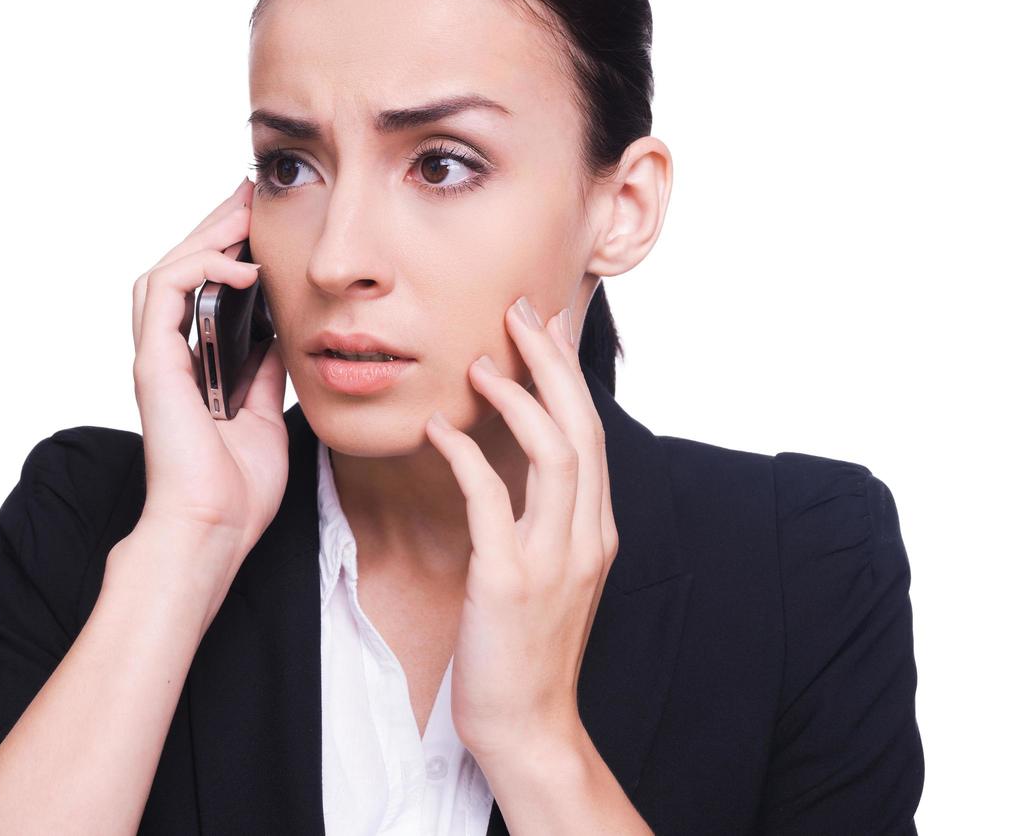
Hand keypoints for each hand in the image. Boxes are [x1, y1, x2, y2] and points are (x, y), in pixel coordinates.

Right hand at [129, 177, 289, 565]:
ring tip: (242, 213)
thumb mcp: (265, 412)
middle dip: (215, 227)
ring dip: (203, 236)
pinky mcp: (153, 362)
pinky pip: (165, 292)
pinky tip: (239, 265)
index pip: (201, 292)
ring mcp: (156, 358)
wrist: (214, 529)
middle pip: (180, 270)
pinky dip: (199, 268)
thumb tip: (283, 334)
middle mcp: (168, 357)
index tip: (260, 224)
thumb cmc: (237, 489)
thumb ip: (265, 370)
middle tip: (249, 195)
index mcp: (191, 367)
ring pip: (164, 270)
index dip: (226, 252)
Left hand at [424, 296, 617, 763]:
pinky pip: (492, 501)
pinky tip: (437, 432)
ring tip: (482, 361)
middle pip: (583, 426)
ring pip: (556, 453)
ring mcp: (554, 559)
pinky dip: (467, 457)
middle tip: (521, 310)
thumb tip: (517, 462)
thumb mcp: (549, 571)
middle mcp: (587, 536)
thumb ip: (543, 517)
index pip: (591, 429)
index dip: (568, 372)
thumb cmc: (526, 646)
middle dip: (554, 361)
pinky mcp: (509, 581)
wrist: (528, 725)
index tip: (545, 322)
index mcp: (597, 529)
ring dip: (521, 398)